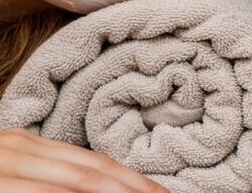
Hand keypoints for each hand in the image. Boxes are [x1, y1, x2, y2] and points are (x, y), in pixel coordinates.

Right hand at [0, 128, 167, 192]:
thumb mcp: (17, 175)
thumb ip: (53, 180)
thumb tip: (100, 187)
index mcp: (28, 144)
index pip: (91, 160)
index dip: (128, 177)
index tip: (156, 190)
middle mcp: (21, 147)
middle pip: (92, 168)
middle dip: (132, 185)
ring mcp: (8, 163)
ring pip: (78, 179)